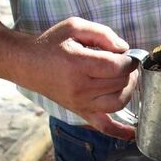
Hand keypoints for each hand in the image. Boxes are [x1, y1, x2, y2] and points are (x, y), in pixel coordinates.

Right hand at [14, 17, 137, 138]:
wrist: (28, 64)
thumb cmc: (52, 44)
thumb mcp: (75, 27)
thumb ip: (103, 34)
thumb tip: (124, 49)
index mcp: (78, 64)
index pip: (117, 67)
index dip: (130, 60)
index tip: (129, 55)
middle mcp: (80, 88)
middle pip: (120, 83)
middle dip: (128, 72)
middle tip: (124, 63)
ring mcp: (81, 103)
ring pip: (119, 102)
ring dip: (128, 90)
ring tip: (124, 78)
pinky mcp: (80, 112)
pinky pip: (104, 127)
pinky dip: (120, 132)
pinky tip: (132, 134)